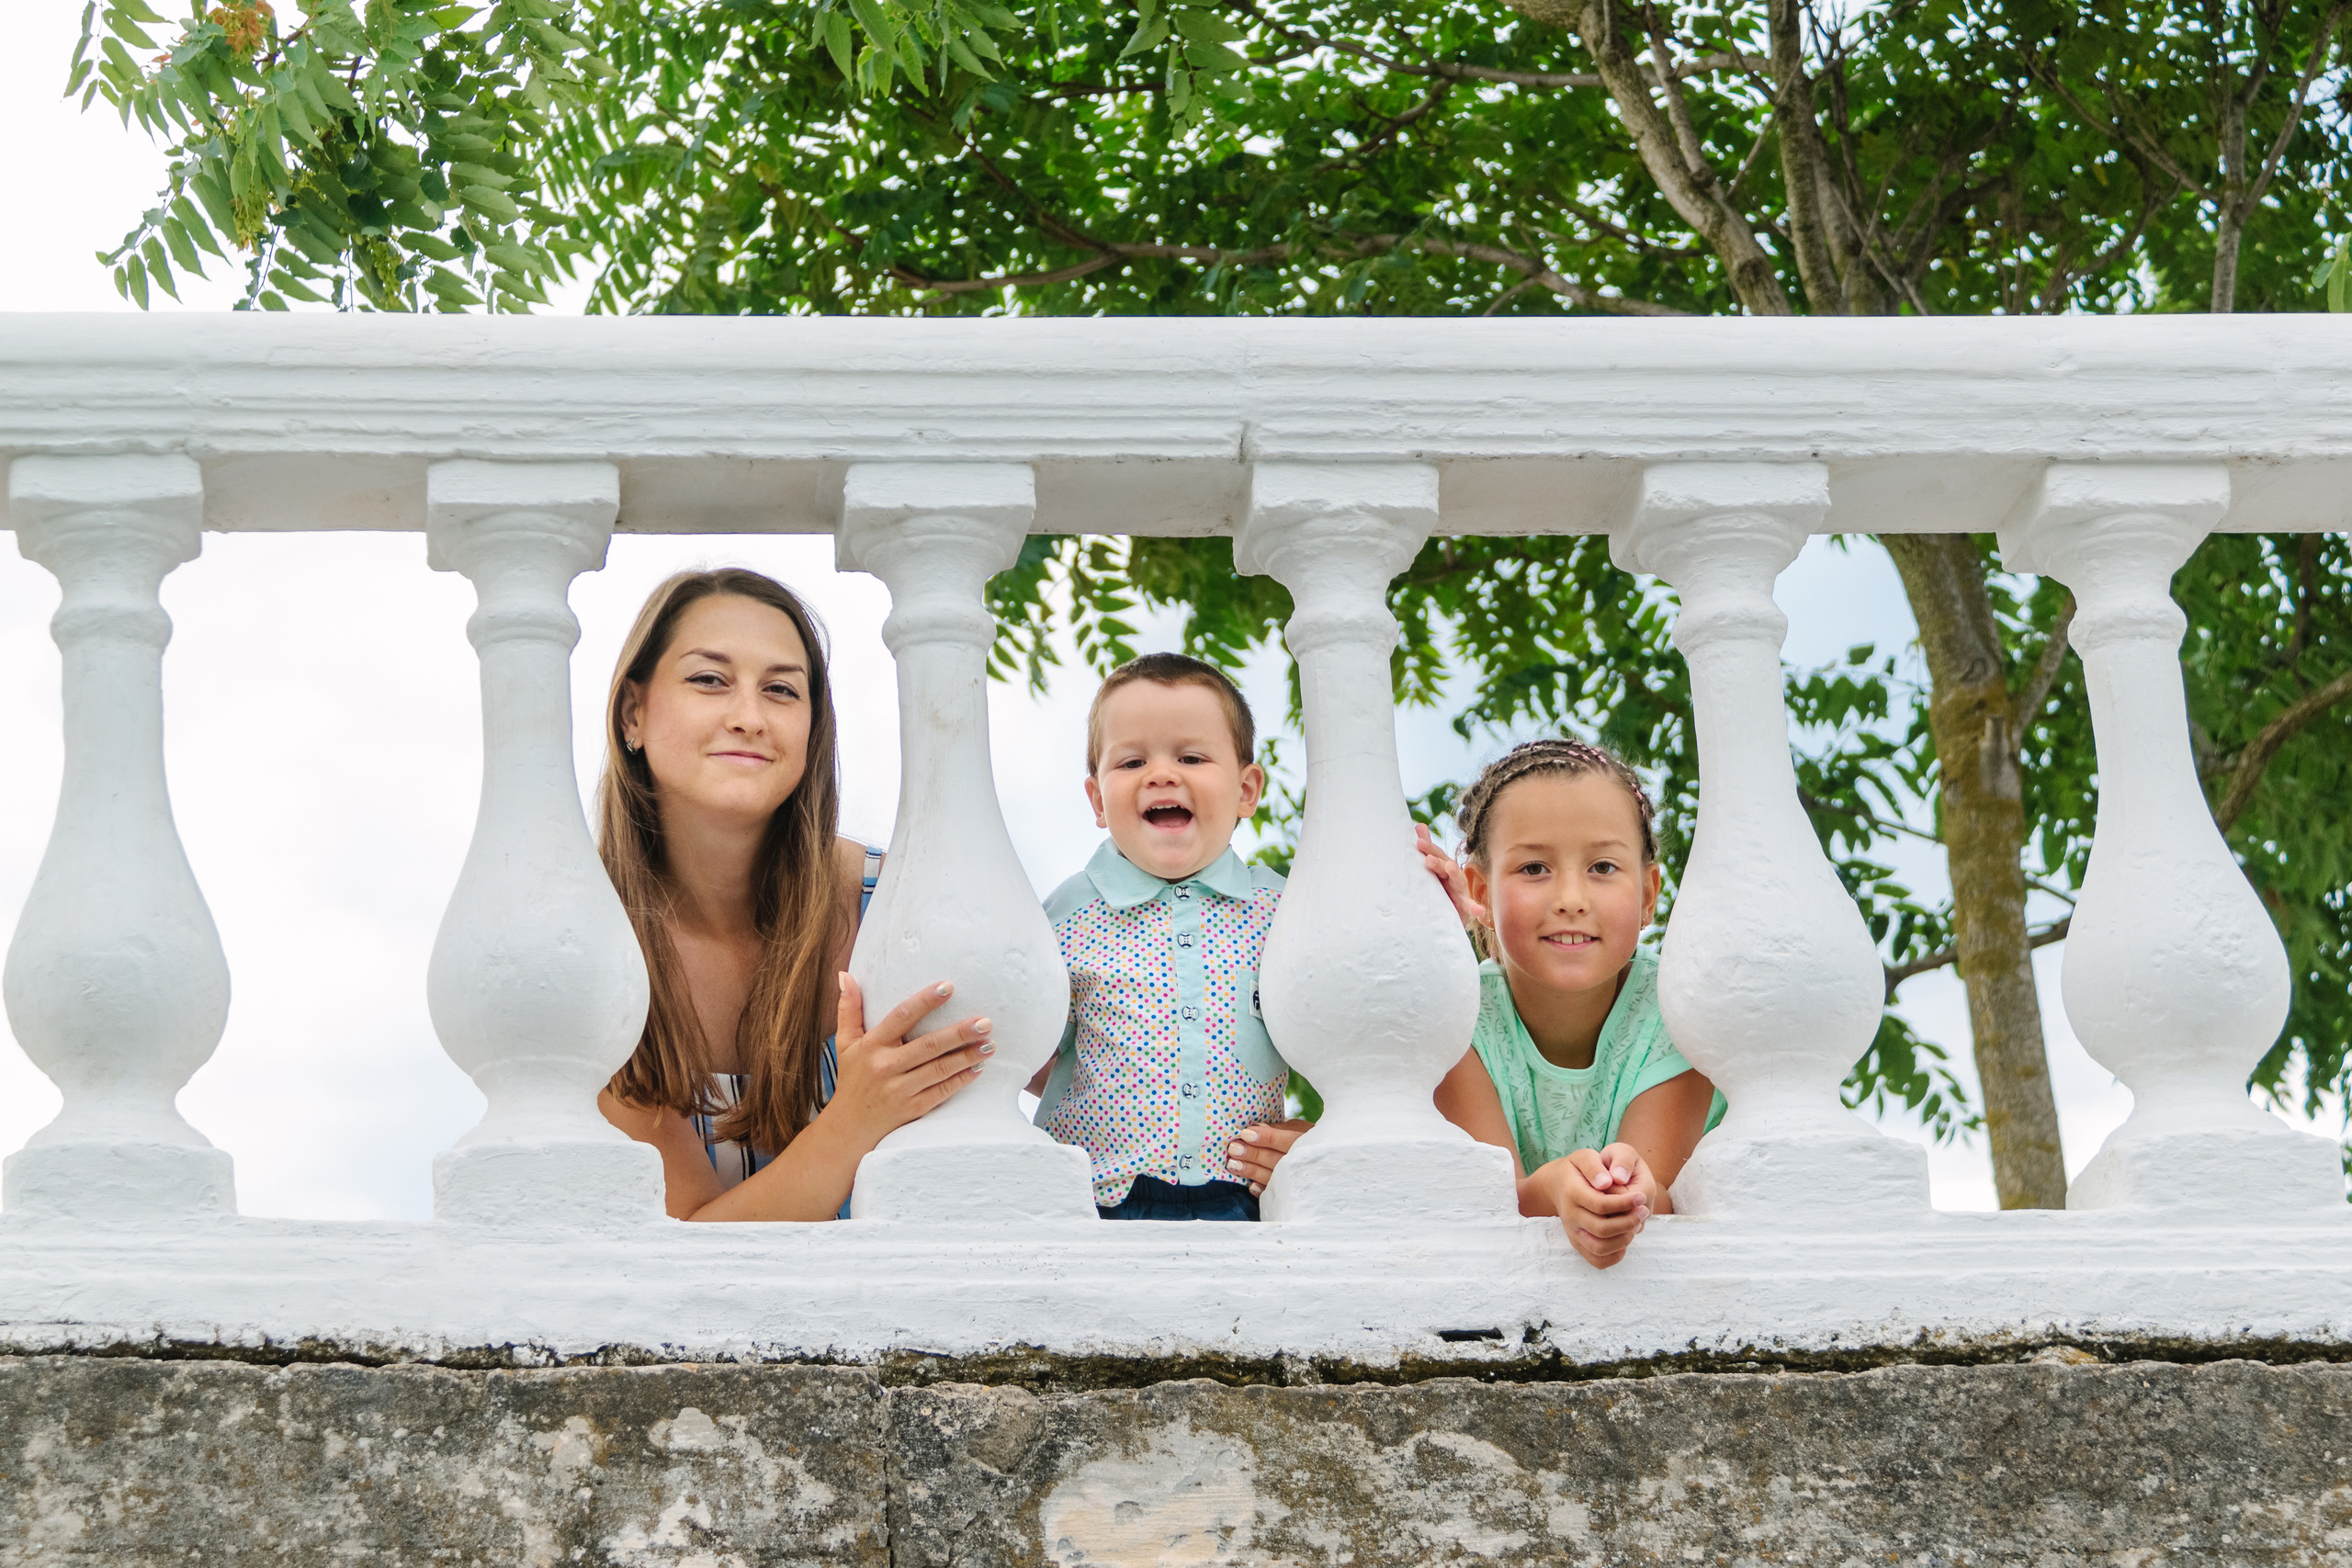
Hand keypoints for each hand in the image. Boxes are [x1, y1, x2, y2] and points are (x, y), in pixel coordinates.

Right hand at [825, 973, 992, 1148]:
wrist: (848, 1128)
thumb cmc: (851, 1080)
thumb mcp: (844, 1044)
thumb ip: (848, 1009)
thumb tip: (846, 975)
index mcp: (871, 1046)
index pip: (901, 1017)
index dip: (925, 1001)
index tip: (948, 986)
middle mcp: (885, 1067)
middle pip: (929, 1045)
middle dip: (960, 1033)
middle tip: (986, 1022)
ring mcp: (899, 1090)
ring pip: (939, 1069)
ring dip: (967, 1056)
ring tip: (989, 1044)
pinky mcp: (912, 1109)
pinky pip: (941, 1092)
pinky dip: (961, 1080)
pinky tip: (978, 1068)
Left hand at [1223, 1118, 1313, 1195]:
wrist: (1327, 1163)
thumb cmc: (1306, 1139)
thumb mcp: (1298, 1128)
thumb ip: (1279, 1129)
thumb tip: (1257, 1128)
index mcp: (1308, 1143)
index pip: (1285, 1141)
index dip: (1265, 1138)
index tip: (1245, 1134)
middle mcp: (1304, 1164)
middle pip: (1276, 1160)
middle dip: (1253, 1154)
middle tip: (1233, 1148)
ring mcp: (1298, 1181)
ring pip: (1272, 1177)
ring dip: (1251, 1171)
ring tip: (1233, 1164)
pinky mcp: (1291, 1194)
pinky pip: (1274, 1193)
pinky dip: (1261, 1190)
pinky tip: (1249, 1185)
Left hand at [1416, 823, 1485, 928]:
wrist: (1449, 913)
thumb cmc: (1440, 886)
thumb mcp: (1433, 868)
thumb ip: (1428, 848)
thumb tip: (1419, 825)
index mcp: (1443, 866)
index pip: (1436, 855)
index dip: (1428, 848)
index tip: (1419, 842)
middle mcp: (1452, 875)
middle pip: (1445, 865)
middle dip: (1437, 861)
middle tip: (1428, 858)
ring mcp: (1460, 890)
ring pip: (1458, 881)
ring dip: (1455, 874)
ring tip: (1450, 868)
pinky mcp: (1464, 906)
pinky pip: (1470, 906)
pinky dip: (1475, 907)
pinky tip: (1479, 910)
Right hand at [1541, 1143, 1653, 1268]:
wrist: (1557, 1184)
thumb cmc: (1577, 1169)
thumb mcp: (1584, 1156)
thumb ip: (1594, 1166)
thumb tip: (1607, 1182)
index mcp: (1572, 1193)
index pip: (1601, 1205)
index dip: (1625, 1203)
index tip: (1641, 1197)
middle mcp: (1570, 1216)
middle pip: (1602, 1229)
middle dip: (1628, 1222)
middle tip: (1644, 1210)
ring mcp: (1573, 1232)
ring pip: (1600, 1248)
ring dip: (1624, 1239)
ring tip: (1636, 1224)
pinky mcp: (1578, 1243)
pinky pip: (1597, 1260)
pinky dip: (1615, 1255)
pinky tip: (1626, 1237)